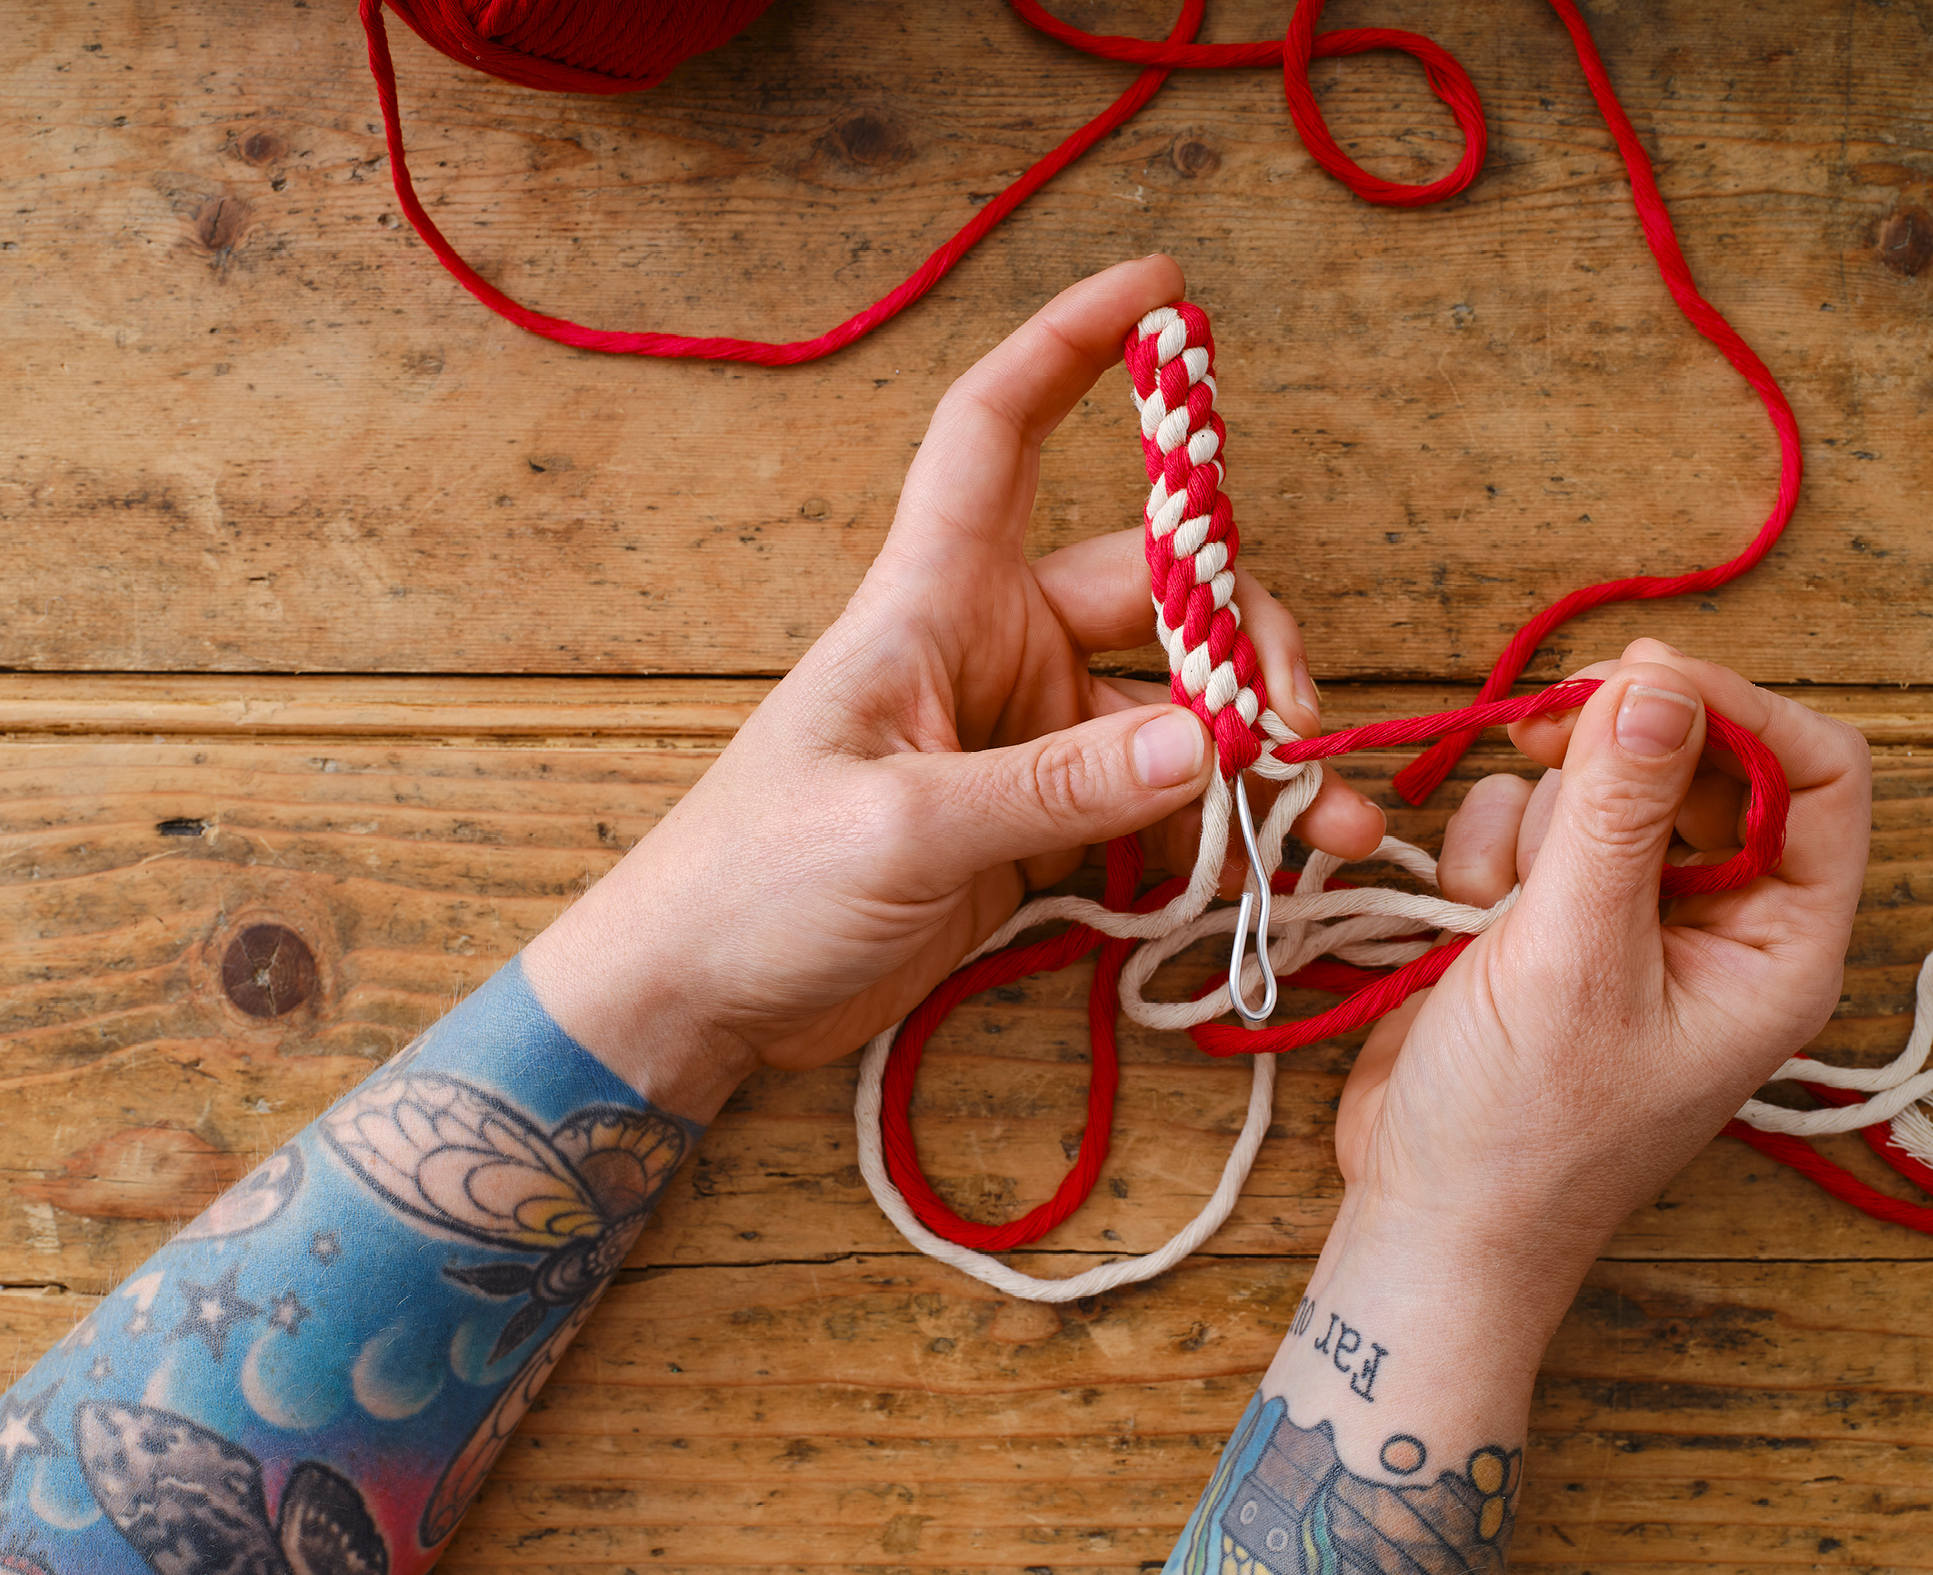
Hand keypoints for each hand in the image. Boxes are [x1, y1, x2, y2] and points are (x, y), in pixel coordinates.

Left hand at [525, 256, 1382, 1104]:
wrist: (703, 996)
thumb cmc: (754, 881)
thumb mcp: (897, 827)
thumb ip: (1051, 789)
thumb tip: (1207, 745)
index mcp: (933, 600)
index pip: (998, 431)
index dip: (1070, 347)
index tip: (1161, 288)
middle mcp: (991, 648)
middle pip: (1150, 585)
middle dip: (1240, 637)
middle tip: (1291, 721)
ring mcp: (1024, 737)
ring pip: (1173, 705)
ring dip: (1254, 750)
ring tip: (1324, 817)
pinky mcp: (1039, 822)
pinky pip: (1155, 798)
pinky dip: (1223, 823)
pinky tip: (1282, 858)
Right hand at [1332, 640, 1869, 1328]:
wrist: (1424, 1213)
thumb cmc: (1523, 1126)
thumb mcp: (1575, 960)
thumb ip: (1615, 814)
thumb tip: (1656, 681)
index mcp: (1776, 946)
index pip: (1809, 777)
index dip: (1736, 709)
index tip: (1638, 675)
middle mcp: (1711, 924)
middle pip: (1693, 764)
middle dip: (1613, 750)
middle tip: (1540, 730)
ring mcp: (1620, 920)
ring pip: (1593, 787)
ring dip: (1532, 820)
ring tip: (1496, 909)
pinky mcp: (1538, 920)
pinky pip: (1520, 824)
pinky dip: (1482, 853)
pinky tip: (1463, 921)